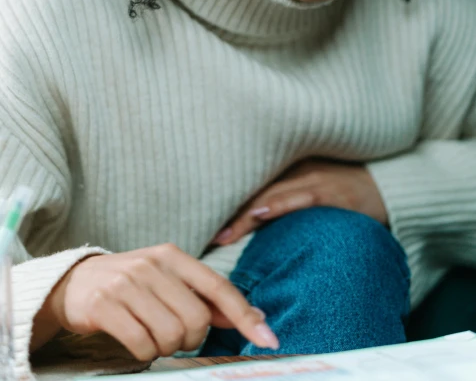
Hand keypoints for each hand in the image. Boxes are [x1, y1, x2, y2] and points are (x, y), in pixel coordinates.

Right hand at [31, 244, 277, 360]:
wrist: (74, 282)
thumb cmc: (131, 284)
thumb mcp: (167, 280)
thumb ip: (204, 296)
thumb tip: (250, 315)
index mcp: (172, 255)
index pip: (218, 287)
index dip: (244, 315)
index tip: (267, 338)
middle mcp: (152, 265)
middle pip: (196, 318)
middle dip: (191, 338)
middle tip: (176, 336)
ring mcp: (126, 284)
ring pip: (170, 334)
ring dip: (166, 347)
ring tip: (154, 337)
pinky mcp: (104, 305)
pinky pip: (141, 343)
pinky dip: (145, 352)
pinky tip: (137, 342)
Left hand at [211, 158, 387, 244]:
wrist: (388, 184)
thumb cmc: (343, 185)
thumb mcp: (309, 181)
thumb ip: (280, 192)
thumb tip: (246, 216)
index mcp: (288, 165)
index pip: (249, 181)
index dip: (224, 198)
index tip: (198, 217)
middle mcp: (297, 167)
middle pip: (254, 187)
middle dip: (228, 209)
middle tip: (204, 232)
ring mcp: (314, 176)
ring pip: (272, 193)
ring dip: (246, 215)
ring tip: (223, 234)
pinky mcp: (332, 189)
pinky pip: (301, 197)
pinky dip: (279, 205)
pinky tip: (260, 214)